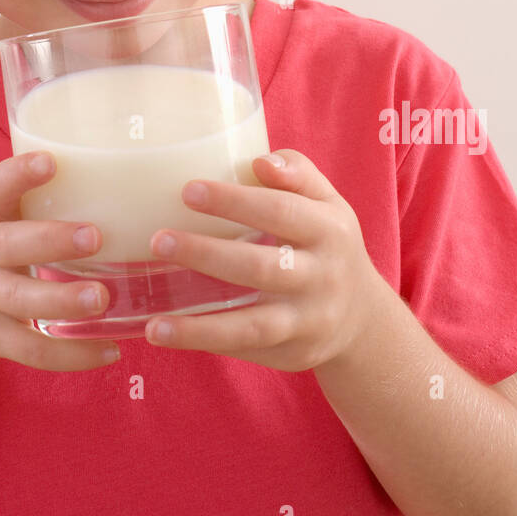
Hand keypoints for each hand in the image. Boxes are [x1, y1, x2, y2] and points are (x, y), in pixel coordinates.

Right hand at [0, 152, 118, 374]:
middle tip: (95, 237)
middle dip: (51, 240)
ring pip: (21, 301)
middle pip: (11, 244)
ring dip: (63, 300)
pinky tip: (110, 351)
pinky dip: (72, 354)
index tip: (51, 162)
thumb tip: (124, 178)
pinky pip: (31, 350)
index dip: (20, 174)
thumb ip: (39, 201)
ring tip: (103, 298)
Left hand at [144, 149, 385, 371]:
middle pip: (261, 268)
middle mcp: (323, 278)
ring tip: (154, 323)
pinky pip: (246, 350)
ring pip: (253, 326)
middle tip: (159, 240)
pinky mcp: (293, 354)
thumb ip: (297, 173)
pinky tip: (165, 334)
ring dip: (200, 326)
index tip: (188, 190)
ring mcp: (308, 321)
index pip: (280, 211)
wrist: (362, 317)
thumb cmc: (327, 243)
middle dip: (207, 255)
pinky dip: (206, 342)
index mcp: (330, 230)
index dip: (235, 202)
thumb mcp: (326, 202)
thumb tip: (259, 162)